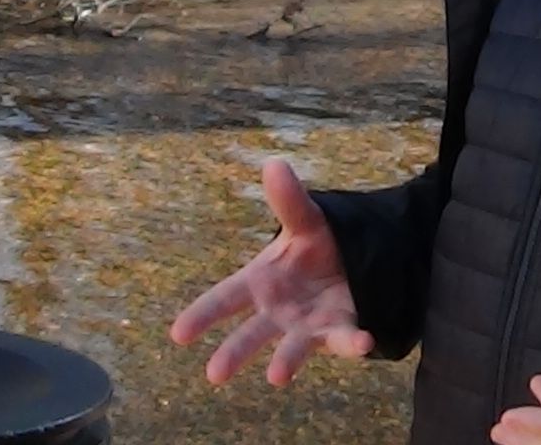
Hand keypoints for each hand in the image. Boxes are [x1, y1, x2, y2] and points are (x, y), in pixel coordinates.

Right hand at [169, 158, 374, 385]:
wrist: (355, 260)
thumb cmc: (316, 245)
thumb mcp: (305, 220)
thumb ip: (289, 200)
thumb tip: (274, 164)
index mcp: (260, 281)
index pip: (225, 298)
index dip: (202, 315)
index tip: (178, 334)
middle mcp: (277, 309)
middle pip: (251, 333)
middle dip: (233, 352)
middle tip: (214, 373)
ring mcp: (305, 324)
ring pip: (291, 347)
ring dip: (285, 361)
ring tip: (277, 376)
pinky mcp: (337, 330)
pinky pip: (344, 340)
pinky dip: (352, 343)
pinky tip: (363, 342)